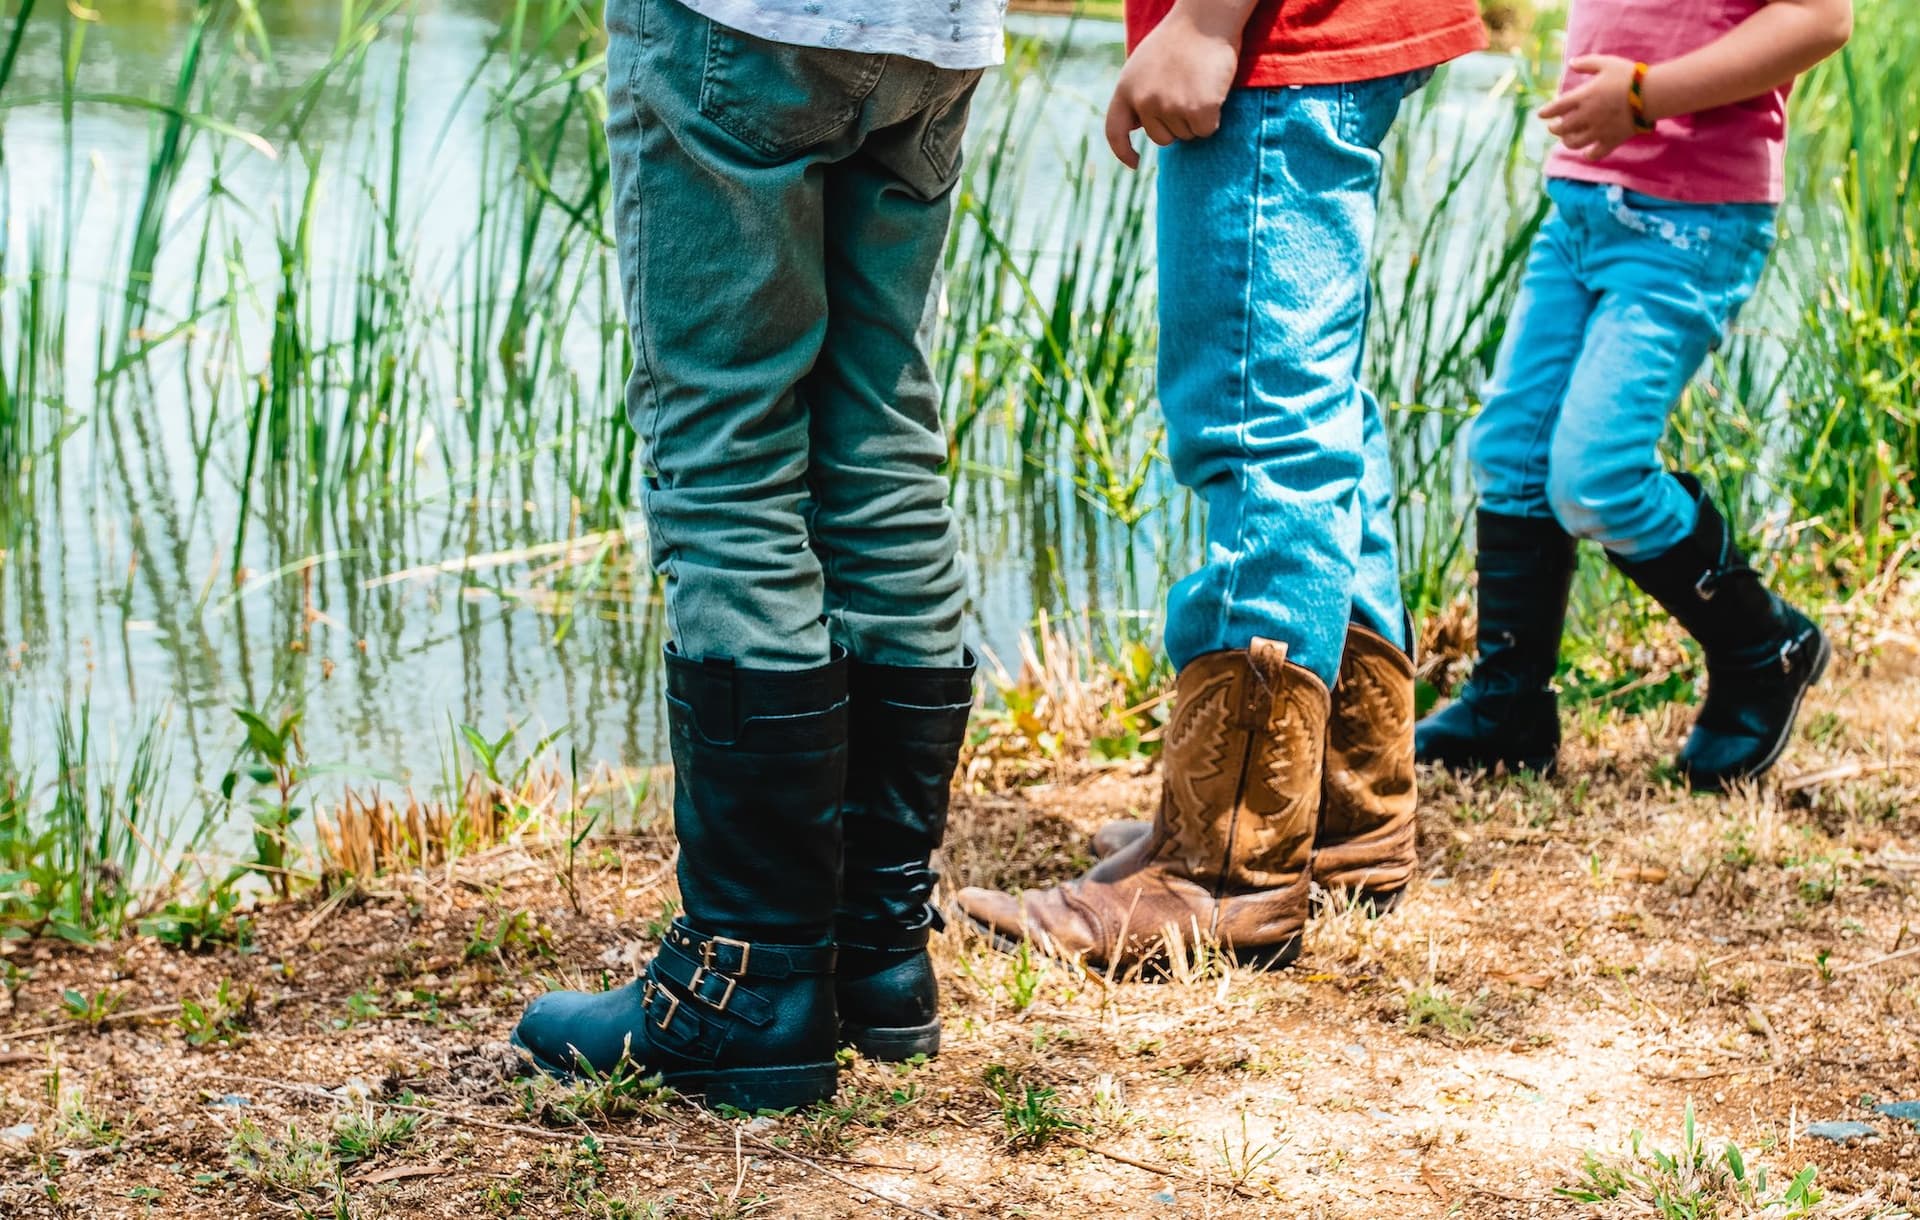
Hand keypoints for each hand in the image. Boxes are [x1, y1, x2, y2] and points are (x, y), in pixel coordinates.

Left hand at [1104, 7, 1242, 168]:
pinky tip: (1212, 91)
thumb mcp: (1144, 65)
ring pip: (1186, 135)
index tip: (1134, 163)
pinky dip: (1213, 117)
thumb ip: (1137, 94)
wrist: (1206, 20)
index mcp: (1126, 89)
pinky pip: (1206, 130)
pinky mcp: (1197, 111)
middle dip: (1176, 124)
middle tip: (1187, 92)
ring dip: (1196, 118)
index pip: (1115, 131)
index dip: (1123, 151)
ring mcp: (1170, 108)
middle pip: (1161, 138)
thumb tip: (1134, 127)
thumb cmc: (1179, 40)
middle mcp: (1144, 102)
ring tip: (1198, 85)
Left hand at [1539, 54, 1640, 160]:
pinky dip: (1589, 154)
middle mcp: (1587, 116)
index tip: (1541, 114)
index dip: (1546, 112)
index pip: (1556, 108)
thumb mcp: (1606, 63)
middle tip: (1554, 126)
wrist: (1651, 93)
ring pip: (1574, 143)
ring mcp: (1598, 131)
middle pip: (1562, 128)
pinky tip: (1587, 151)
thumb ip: (1586, 63)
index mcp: (1584, 97)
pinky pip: (1595, 154)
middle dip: (1555, 128)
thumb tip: (1571, 63)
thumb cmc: (1628, 76)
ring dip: (1567, 141)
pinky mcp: (1611, 141)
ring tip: (1567, 139)